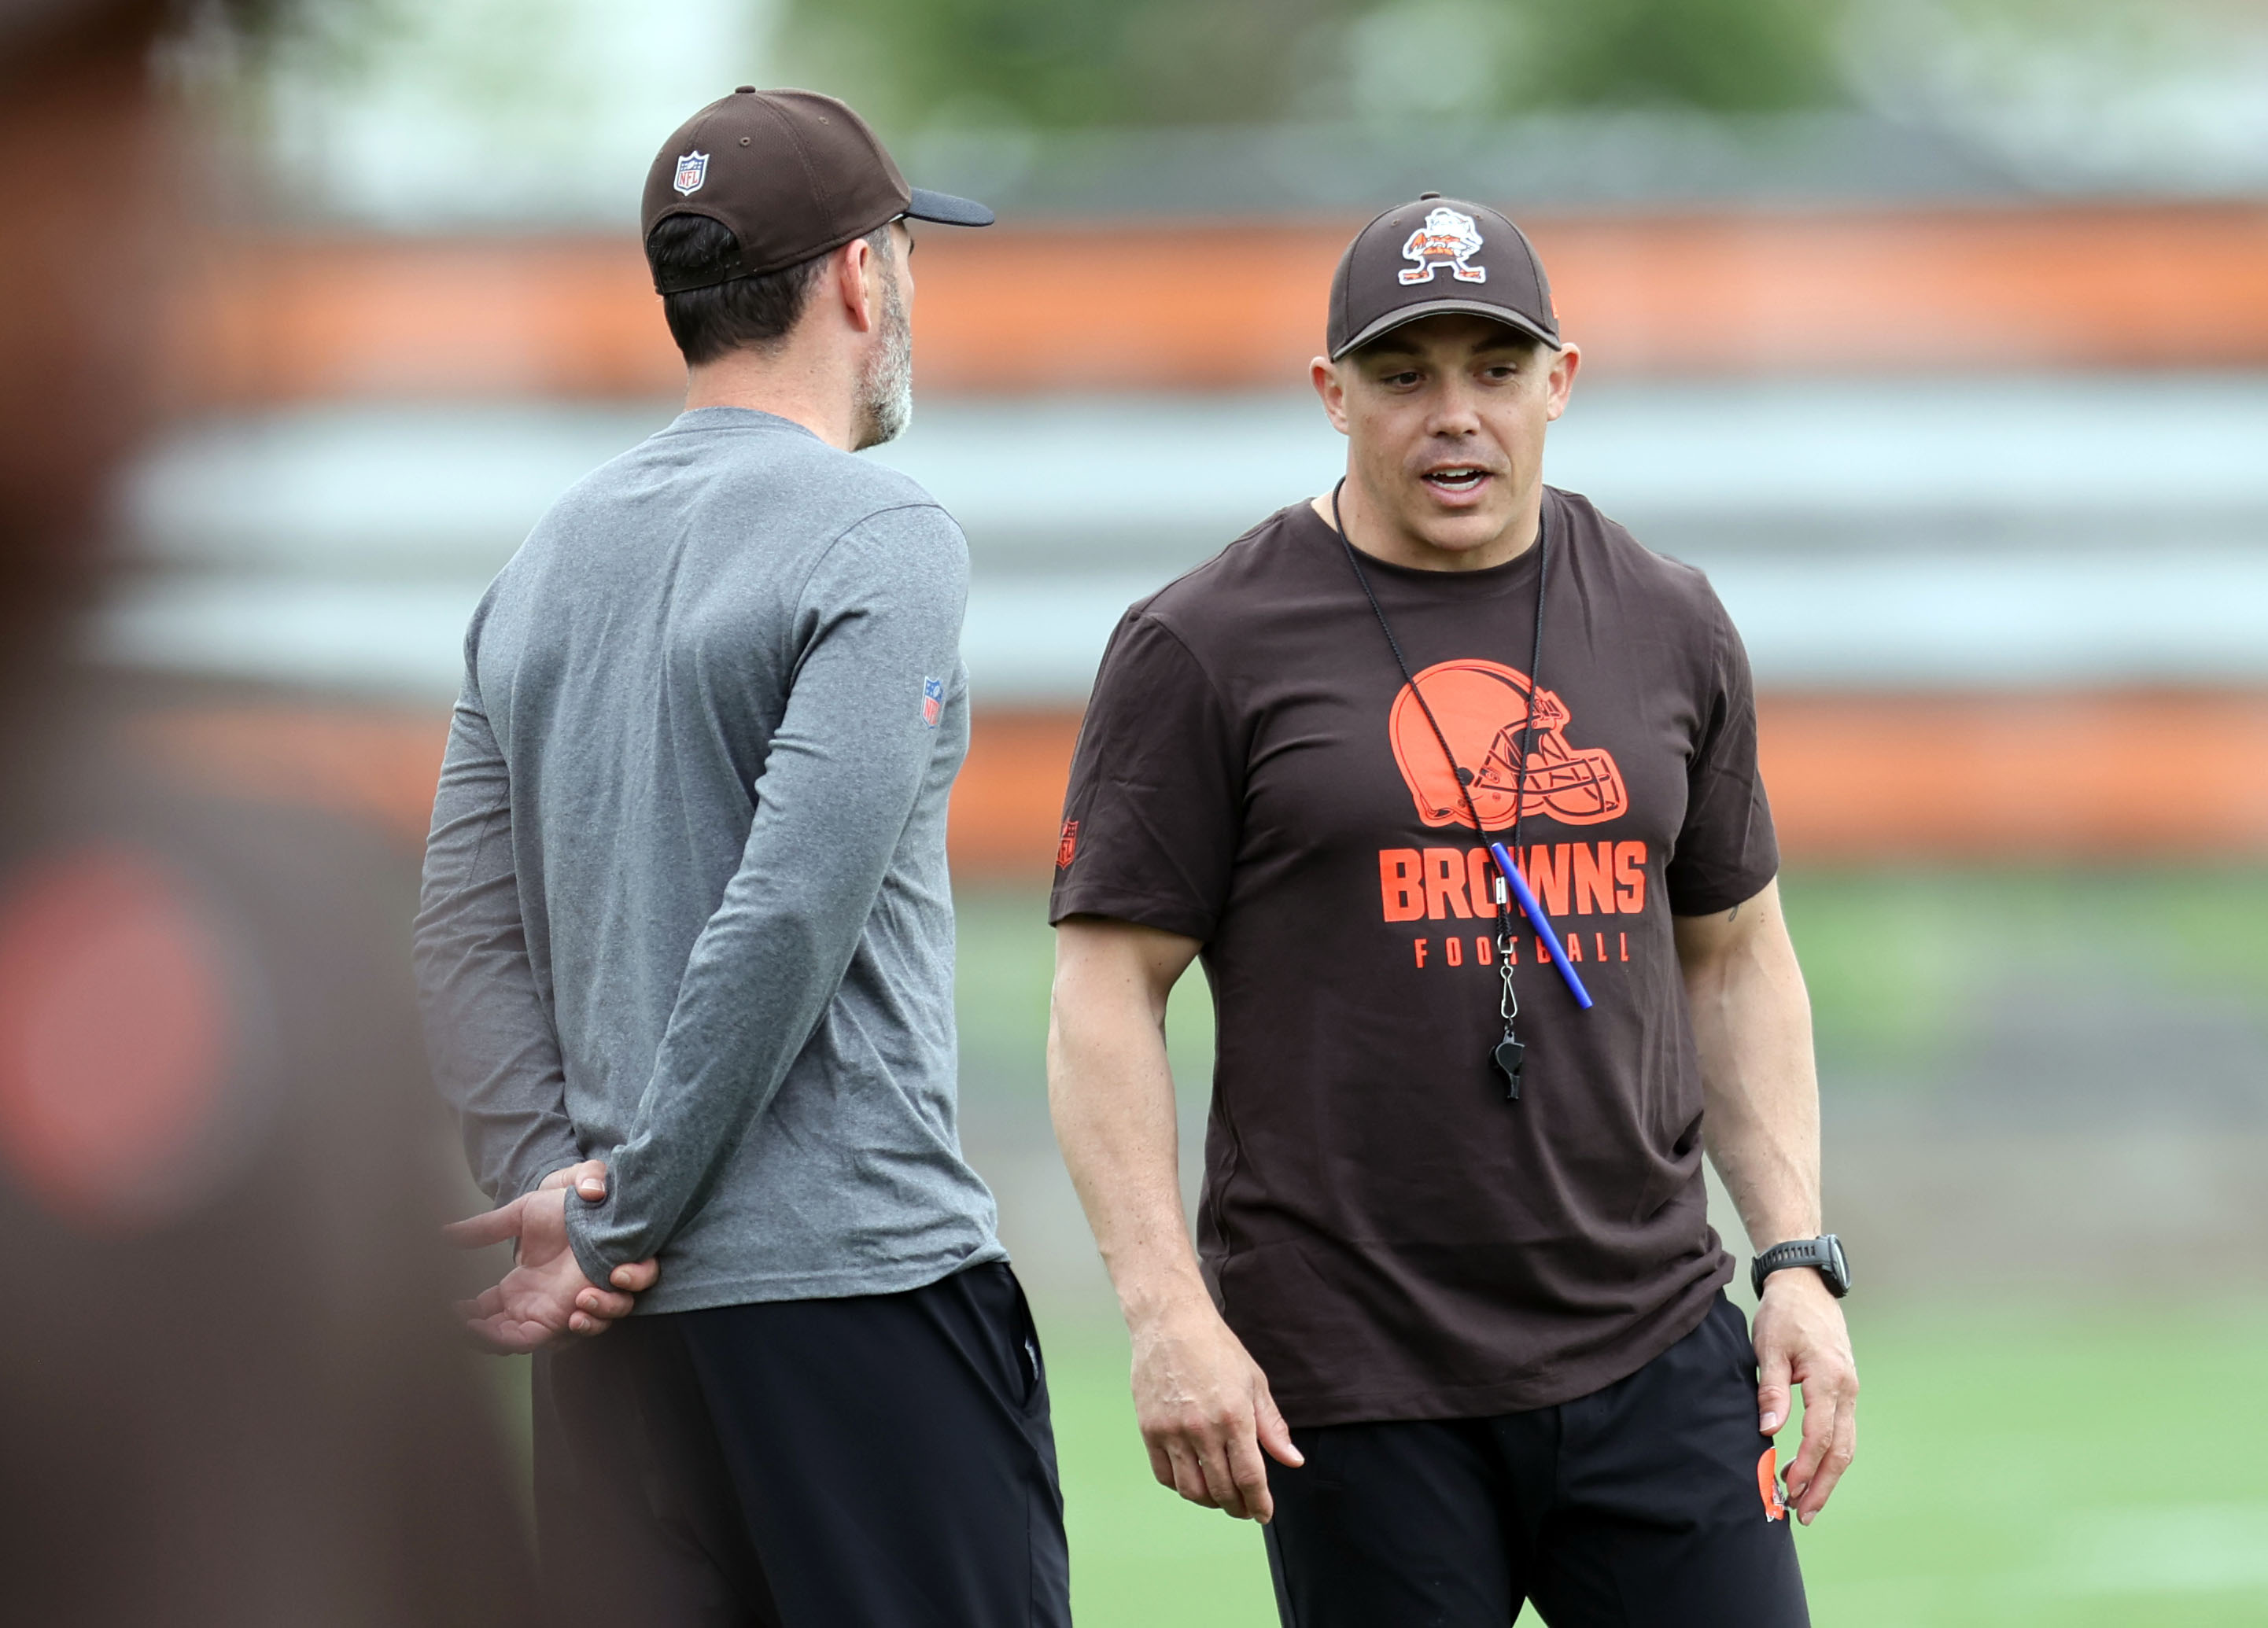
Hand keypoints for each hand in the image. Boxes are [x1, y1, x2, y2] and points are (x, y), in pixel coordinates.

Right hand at [443, 1166, 658, 1351]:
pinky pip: (542, 1339)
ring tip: (472, 1325)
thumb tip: (444, 1232)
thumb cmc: (568, 1211)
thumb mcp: (519, 1216)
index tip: (448, 1309)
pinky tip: (504, 1328)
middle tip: (458, 1324)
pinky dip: (517, 1340)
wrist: (602, 1210)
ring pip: (516, 1342)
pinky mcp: (572, 1314)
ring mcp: (554, 1311)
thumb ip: (483, 1229)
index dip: (464, 1316)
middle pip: (498, 1334)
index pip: (485, 1312)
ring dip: (493, 1339)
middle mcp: (536, 1304)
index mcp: (520, 1287)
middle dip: (476, 1334)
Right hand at [1129, 1296, 1303, 1522]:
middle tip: (1245, 1508)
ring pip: (1191, 1489)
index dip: (1259, 1503)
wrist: (1170, 1323)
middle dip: (1237, 1507)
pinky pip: (1164, 1474)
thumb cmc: (1216, 1348)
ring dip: (1209, 1501)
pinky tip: (1193, 1479)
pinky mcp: (1149, 1429)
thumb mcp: (1254, 1383)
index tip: (1264, 1514)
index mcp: (1234, 1417)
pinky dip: (1181, 1485)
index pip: (1250, 1478)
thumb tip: (1292, 1461)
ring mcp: (1172, 1431)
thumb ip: (1272, 1427)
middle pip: (1221, 1490)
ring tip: (1220, 1496)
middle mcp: (1202, 1429)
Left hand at [1752, 1269, 1857, 1523]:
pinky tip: (1811, 1470)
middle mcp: (1847, 1389)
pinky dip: (1829, 1456)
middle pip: (1841, 1450)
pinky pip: (1842, 1431)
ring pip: (1846, 1445)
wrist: (1806, 1287)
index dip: (1804, 1466)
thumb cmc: (1785, 1314)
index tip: (1787, 1488)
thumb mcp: (1769, 1347)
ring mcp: (1850, 1391)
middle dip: (1822, 1485)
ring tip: (1806, 1502)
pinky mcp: (1844, 1390)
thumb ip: (1771, 1389)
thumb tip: (1769, 1429)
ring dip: (1827, 1476)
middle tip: (1802, 1513)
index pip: (1821, 1435)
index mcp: (1829, 1379)